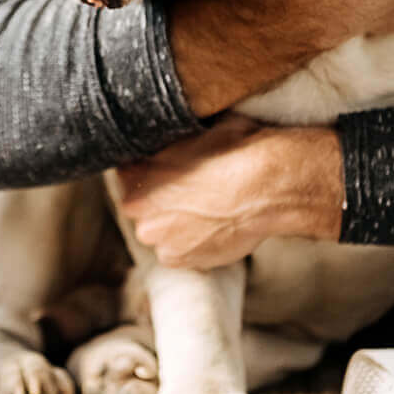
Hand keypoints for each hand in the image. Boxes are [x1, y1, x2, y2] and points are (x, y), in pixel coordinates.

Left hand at [116, 117, 342, 269]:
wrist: (267, 187)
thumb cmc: (233, 152)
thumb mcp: (193, 133)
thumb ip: (164, 147)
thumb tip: (157, 145)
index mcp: (134, 176)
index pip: (127, 174)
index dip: (148, 171)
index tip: (166, 171)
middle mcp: (138, 211)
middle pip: (141, 206)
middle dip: (159, 200)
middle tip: (190, 191)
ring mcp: (159, 240)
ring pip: (160, 231)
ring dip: (175, 224)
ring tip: (205, 211)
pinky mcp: (180, 261)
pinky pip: (178, 252)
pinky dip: (192, 244)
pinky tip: (212, 227)